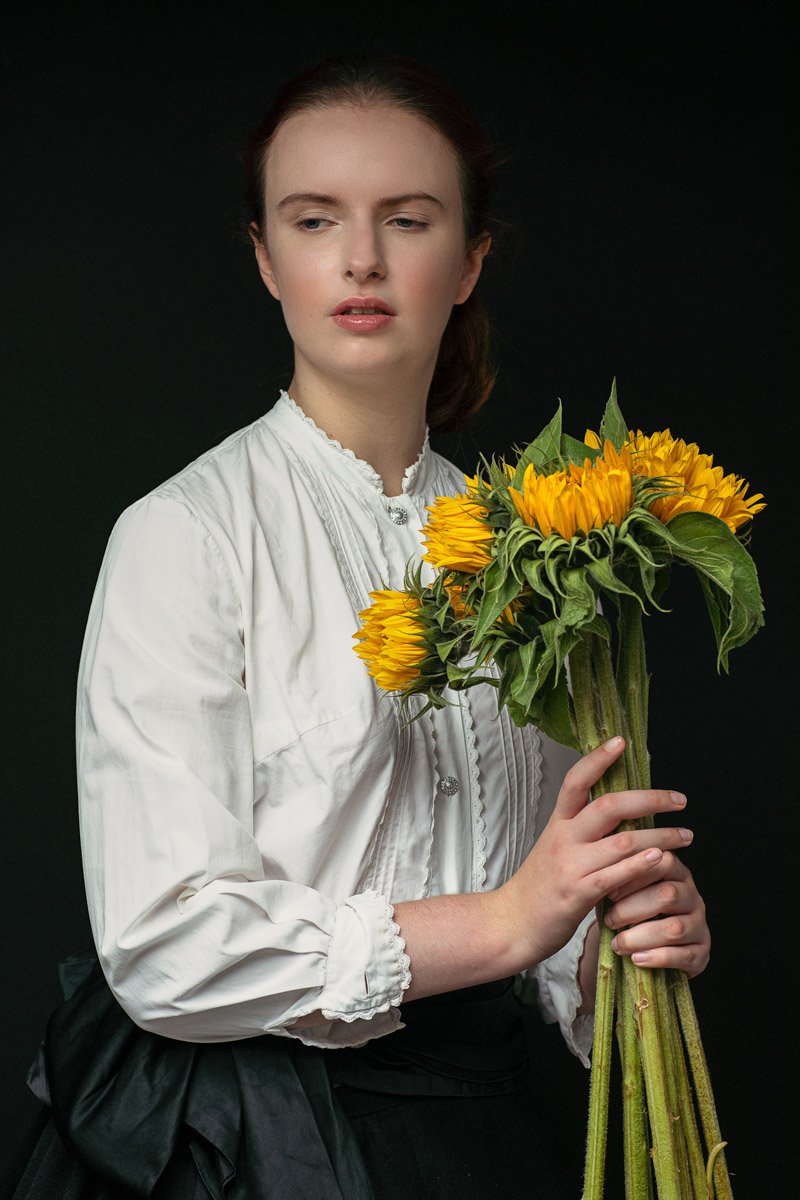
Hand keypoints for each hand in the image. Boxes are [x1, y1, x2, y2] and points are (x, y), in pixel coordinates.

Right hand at [495, 735, 697, 969]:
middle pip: (609, 805)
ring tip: (686, 836)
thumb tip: (620, 810)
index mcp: (558, 823)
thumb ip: (582, 830)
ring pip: (622, 841)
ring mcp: (570, 865)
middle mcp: (563, 838)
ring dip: (661, 836)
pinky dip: (642, 864)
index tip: (621, 741)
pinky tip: (663, 859)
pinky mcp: (578, 893)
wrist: (511, 922)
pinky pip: (616, 875)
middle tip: (679, 799)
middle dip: (650, 799)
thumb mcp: (554, 847)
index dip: (597, 758)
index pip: (576, 780)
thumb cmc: (539, 886)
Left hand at [602, 850, 709, 977]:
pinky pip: (684, 956)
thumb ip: (619, 876)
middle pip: (669, 895)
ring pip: (675, 928)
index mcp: (676, 872)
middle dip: (634, 909)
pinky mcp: (701, 953)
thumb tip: (599, 867)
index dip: (637, 876)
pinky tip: (636, 959)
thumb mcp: (624, 891)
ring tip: (617, 944)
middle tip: (610, 921)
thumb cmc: (629, 912)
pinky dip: (657, 957)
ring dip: (641, 937)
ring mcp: (699, 925)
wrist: (642, 947)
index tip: (610, 891)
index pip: (664, 862)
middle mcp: (693, 896)